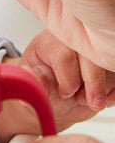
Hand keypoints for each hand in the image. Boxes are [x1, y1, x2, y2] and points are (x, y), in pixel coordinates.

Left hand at [0, 31, 114, 142]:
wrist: (57, 96)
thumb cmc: (44, 87)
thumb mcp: (34, 85)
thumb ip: (35, 83)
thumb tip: (35, 82)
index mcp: (48, 43)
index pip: (63, 56)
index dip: (68, 81)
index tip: (65, 94)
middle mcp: (71, 40)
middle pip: (90, 56)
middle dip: (94, 84)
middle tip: (91, 103)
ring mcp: (91, 48)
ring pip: (108, 63)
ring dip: (105, 86)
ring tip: (91, 100)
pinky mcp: (105, 59)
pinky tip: (105, 99)